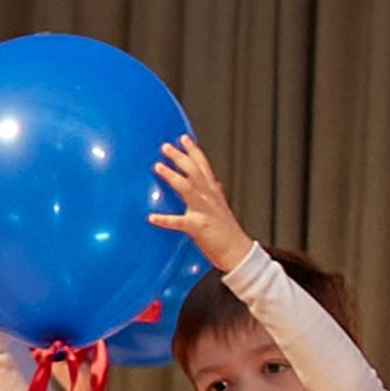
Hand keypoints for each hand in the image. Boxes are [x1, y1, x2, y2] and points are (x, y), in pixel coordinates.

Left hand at [153, 136, 250, 275]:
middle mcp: (209, 198)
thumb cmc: (228, 232)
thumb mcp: (223, 207)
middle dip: (180, 157)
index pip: (204, 166)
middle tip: (165, 147)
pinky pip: (179, 222)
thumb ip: (216, 194)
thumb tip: (216, 183)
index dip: (194, 151)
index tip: (183, 138)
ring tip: (158, 166)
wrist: (238, 252)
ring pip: (188, 188)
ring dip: (173, 176)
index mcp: (214, 193)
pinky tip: (152, 217)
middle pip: (194, 172)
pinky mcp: (198, 227)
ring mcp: (204, 211)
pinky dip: (165, 220)